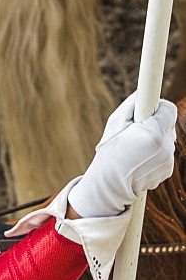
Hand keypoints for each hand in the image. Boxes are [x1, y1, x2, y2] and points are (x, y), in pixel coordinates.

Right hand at [68, 92, 176, 217]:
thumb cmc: (108, 154)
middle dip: (155, 124)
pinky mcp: (168, 170)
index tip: (149, 109)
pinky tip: (140, 160)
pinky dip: (156, 153)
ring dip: (155, 139)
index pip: (169, 109)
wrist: (109, 187)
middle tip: (136, 132)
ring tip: (135, 149)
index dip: (158, 107)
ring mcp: (168, 161)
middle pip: (168, 125)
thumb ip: (133, 104)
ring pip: (167, 139)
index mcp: (153, 134)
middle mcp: (165, 148)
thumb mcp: (115, 123)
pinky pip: (166, 153)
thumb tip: (144, 92)